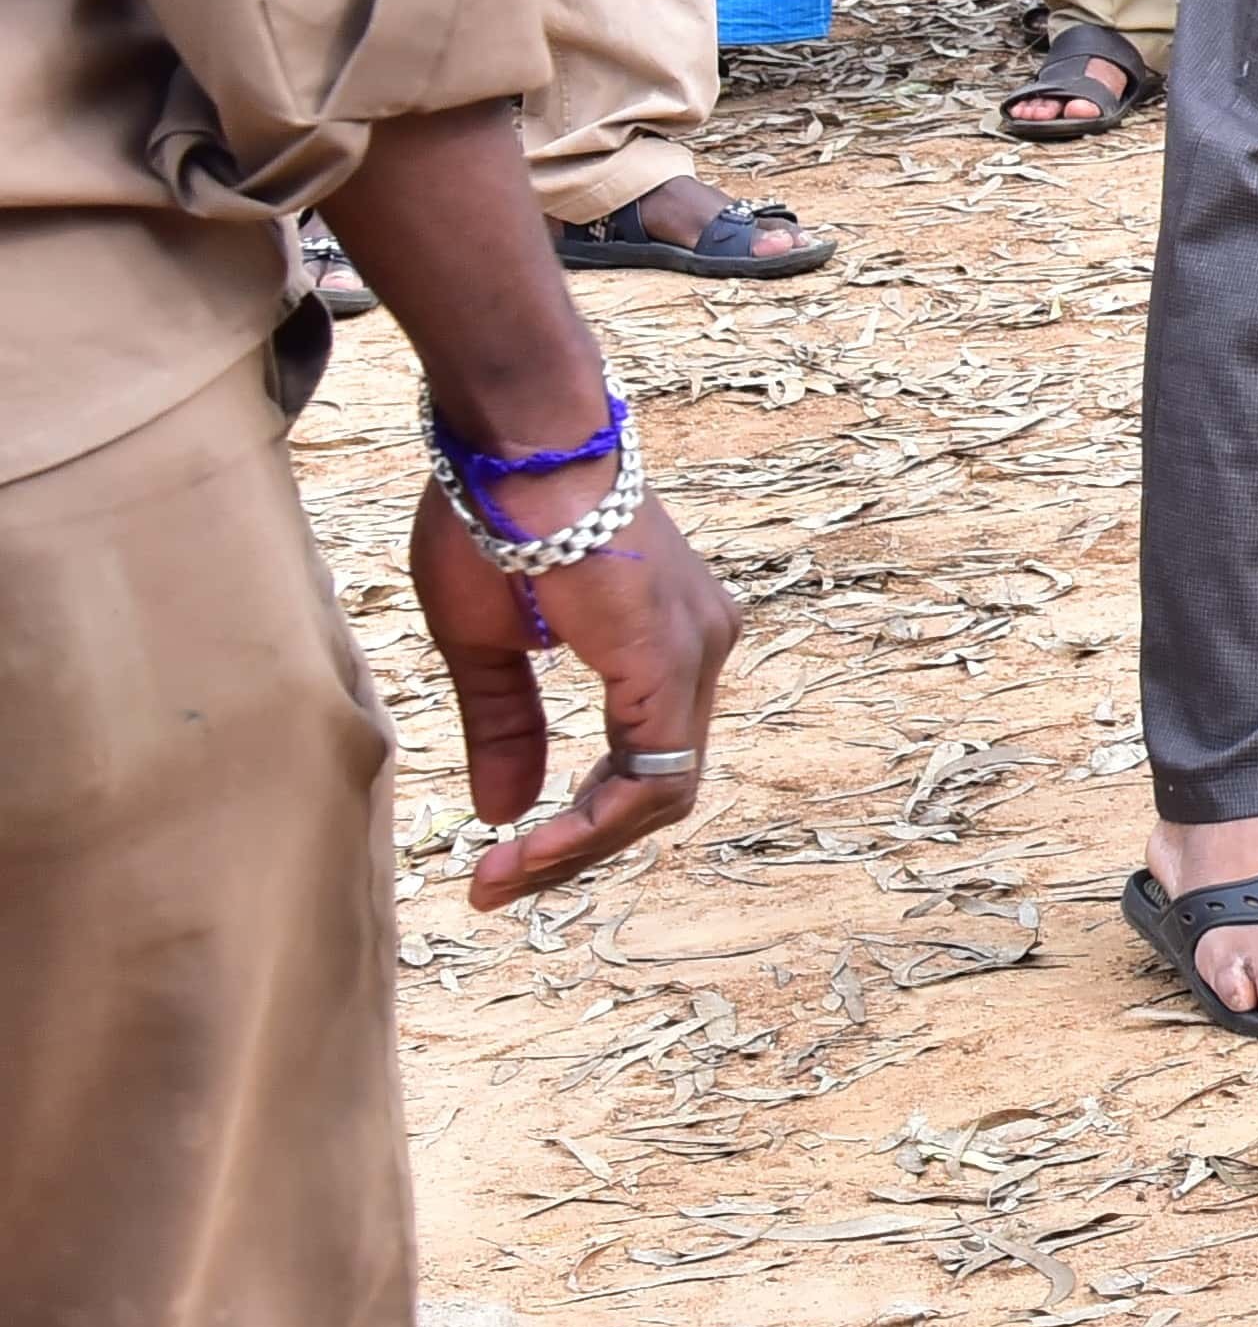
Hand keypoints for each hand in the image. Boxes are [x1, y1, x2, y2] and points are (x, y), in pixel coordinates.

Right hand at [410, 457, 736, 913]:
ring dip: (579, 848)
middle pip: (659, 787)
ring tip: (502, 877)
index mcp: (664, 643)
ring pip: (661, 792)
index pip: (643, 764)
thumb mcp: (487, 643)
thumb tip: (503, 812)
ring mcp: (697, 650)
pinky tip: (531, 846)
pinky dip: (592, 823)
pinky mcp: (670, 660)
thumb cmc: (491, 514)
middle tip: (496, 887)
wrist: (511, 440)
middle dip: (577, 849)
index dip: (577, 826)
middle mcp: (701, 647)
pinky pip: (651, 773)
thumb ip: (507, 726)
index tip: (499, 864)